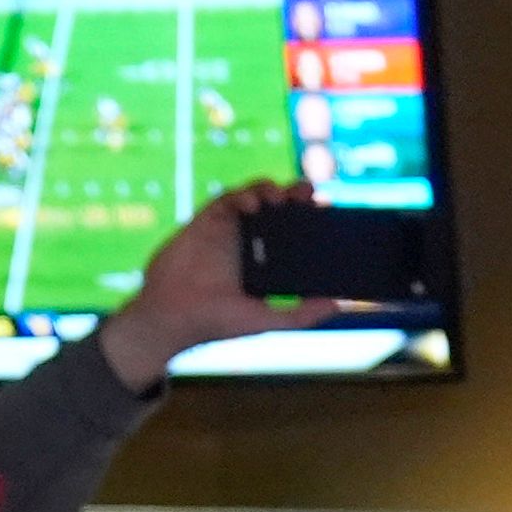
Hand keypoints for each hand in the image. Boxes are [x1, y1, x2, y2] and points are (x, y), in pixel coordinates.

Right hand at [96, 180, 344, 389]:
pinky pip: (227, 198)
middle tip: (308, 194)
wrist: (172, 318)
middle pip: (279, 208)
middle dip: (295, 195)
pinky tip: (252, 204)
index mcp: (266, 262)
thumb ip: (303, 314)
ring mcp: (227, 230)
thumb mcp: (267, 321)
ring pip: (255, 196)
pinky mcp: (205, 221)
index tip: (325, 210)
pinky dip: (242, 194)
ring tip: (280, 197)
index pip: (294, 231)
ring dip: (270, 188)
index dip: (310, 217)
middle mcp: (249, 242)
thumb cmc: (217, 323)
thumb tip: (339, 304)